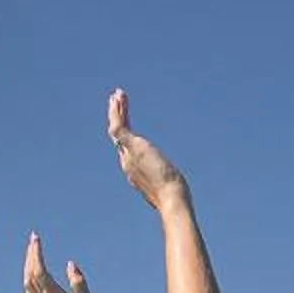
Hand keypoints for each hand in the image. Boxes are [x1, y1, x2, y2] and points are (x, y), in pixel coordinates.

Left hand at [22, 233, 102, 292]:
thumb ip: (79, 284)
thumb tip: (70, 264)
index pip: (40, 272)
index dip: (37, 254)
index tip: (37, 238)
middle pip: (31, 275)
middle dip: (31, 255)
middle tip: (34, 238)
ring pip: (28, 283)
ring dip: (28, 265)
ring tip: (32, 251)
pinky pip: (30, 292)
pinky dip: (28, 277)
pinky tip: (32, 273)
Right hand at [106, 90, 186, 208]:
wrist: (170, 198)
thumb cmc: (173, 197)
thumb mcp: (168, 188)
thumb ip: (167, 183)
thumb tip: (177, 188)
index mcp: (133, 171)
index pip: (125, 148)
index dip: (125, 133)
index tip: (126, 121)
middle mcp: (127, 162)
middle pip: (118, 136)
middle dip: (118, 118)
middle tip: (117, 102)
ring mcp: (128, 154)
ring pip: (116, 128)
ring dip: (117, 110)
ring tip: (117, 94)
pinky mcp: (133, 146)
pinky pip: (119, 125)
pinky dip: (118, 112)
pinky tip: (118, 98)